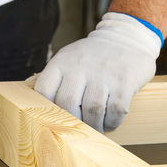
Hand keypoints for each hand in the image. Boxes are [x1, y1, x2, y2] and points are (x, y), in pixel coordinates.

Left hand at [35, 13, 161, 131]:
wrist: (125, 36)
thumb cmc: (90, 58)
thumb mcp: (67, 59)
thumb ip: (55, 81)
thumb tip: (41, 114)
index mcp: (61, 62)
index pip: (44, 90)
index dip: (46, 109)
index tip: (53, 119)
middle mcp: (81, 66)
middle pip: (68, 103)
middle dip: (72, 121)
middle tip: (77, 128)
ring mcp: (103, 73)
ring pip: (92, 110)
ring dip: (93, 126)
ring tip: (94, 129)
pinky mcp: (125, 81)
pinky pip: (115, 110)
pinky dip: (111, 122)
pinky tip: (109, 122)